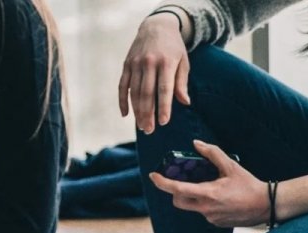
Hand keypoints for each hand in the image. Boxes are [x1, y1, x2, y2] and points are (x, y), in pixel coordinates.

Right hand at [119, 13, 190, 133]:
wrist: (156, 26)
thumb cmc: (173, 48)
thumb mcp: (183, 61)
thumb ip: (181, 82)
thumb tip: (185, 102)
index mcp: (166, 62)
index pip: (164, 88)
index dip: (164, 106)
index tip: (164, 122)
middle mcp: (149, 63)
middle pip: (147, 93)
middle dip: (148, 114)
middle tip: (149, 130)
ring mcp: (136, 63)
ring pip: (134, 92)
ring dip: (137, 111)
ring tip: (141, 126)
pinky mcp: (126, 65)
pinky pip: (122, 86)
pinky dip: (123, 101)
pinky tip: (125, 114)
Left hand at [147, 140, 267, 226]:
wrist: (266, 206)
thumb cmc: (249, 185)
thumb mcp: (232, 166)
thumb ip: (212, 154)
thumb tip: (196, 144)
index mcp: (207, 194)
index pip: (177, 190)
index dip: (162, 183)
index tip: (153, 176)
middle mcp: (205, 209)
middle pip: (178, 201)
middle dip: (176, 191)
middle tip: (182, 180)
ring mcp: (210, 218)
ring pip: (191, 206)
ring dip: (193, 196)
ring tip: (210, 186)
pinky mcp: (216, 223)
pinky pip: (203, 212)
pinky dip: (205, 203)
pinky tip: (220, 197)